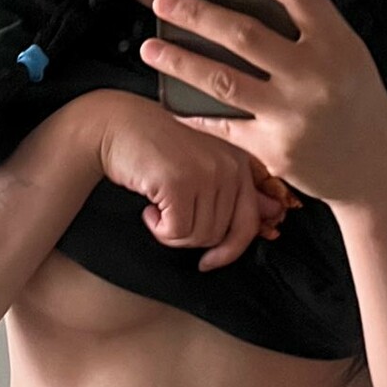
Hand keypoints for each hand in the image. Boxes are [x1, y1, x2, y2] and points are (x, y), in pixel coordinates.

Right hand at [94, 91, 292, 271]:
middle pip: (218, 235)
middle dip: (189, 238)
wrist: (116, 125)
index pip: (248, 223)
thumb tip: (270, 216)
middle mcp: (229, 166)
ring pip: (197, 237)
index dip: (229, 251)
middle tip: (169, 218)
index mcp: (240, 162)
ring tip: (158, 208)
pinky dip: (158, 230)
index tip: (209, 261)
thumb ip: (235, 190)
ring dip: (171, 234)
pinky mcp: (180, 182)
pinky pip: (175, 232)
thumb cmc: (156, 148)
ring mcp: (206, 173)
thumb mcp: (204, 164)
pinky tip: (149, 209)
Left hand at [138, 0, 386, 208]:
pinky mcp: (273, 148)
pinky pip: (222, 123)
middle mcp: (315, 76)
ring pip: (221, 79)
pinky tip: (169, 97)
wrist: (377, 169)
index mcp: (338, 44)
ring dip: (178, 61)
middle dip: (195, 14)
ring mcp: (292, 115)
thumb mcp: (349, 56)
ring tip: (150, 47)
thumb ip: (311, 29)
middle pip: (243, 35)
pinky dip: (192, 110)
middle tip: (163, 1)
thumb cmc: (357, 104)